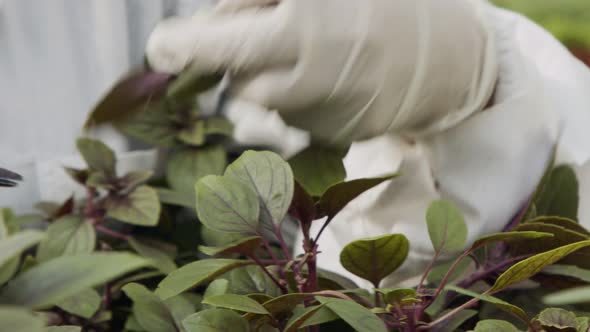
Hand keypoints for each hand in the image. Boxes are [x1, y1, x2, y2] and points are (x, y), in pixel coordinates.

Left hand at [147, 0, 496, 144]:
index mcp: (307, 24)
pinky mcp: (335, 136)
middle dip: (234, 58)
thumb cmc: (382, 3)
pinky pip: (291, 118)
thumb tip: (204, 27)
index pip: (221, 47)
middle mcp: (312, 75)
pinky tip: (328, 77)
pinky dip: (294, 97)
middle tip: (264, 32)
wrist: (448, 55)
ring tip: (309, 50)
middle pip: (236, 80)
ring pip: (260, 101)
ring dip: (267, 76)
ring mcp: (324, 112)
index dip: (183, 48)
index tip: (161, 48)